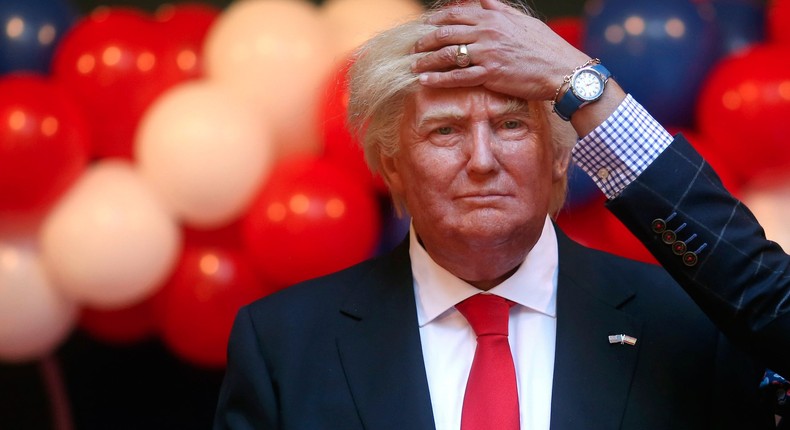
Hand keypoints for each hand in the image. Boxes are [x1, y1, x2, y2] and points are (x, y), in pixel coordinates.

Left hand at [411, 0, 589, 101]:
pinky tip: (425, 81)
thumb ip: (498, 9)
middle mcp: (487, 32)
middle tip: (416, 47)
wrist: (562, 70)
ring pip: (447, 54)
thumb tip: (482, 0)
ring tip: (415, 65)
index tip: (426, 25)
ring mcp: (487, 53)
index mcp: (493, 17)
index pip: (456, 13)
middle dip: (426, 41)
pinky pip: (457, 76)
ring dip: (427, 60)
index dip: (437, 19)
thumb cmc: (545, 47)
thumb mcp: (521, 20)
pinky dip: (438, 79)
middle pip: (446, 33)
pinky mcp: (489, 74)